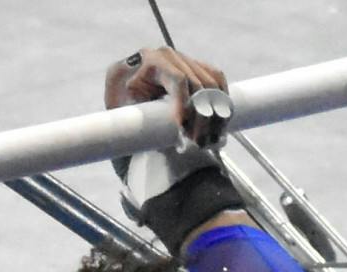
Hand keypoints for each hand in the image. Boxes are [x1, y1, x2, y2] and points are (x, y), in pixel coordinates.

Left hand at [104, 46, 228, 144]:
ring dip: (216, 113)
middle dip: (202, 117)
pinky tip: (220, 120)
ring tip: (210, 137)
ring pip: (213, 84)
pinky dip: (223, 99)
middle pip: (199, 85)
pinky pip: (217, 80)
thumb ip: (145, 119)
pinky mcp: (196, 66)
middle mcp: (170, 56)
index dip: (186, 106)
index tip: (185, 130)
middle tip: (199, 142)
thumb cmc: (124, 101)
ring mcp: (184, 59)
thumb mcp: (128, 107)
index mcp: (151, 60)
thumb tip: (172, 140)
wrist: (123, 88)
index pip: (179, 80)